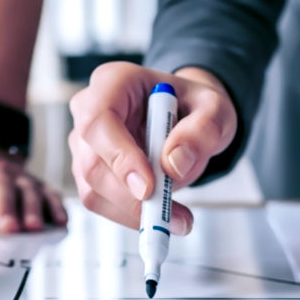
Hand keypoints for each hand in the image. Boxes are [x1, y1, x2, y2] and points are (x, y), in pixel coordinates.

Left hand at [0, 134, 66, 233]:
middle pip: (0, 186)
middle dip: (4, 208)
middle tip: (6, 229)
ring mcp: (18, 178)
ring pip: (27, 190)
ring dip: (31, 209)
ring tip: (32, 229)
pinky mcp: (37, 186)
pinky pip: (49, 194)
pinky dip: (56, 207)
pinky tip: (60, 222)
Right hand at [67, 62, 239, 233]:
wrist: (185, 116)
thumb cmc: (193, 106)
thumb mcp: (215, 109)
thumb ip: (203, 130)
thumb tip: (174, 163)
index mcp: (114, 81)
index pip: (98, 120)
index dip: (118, 156)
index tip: (148, 187)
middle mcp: (89, 109)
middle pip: (92, 162)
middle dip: (130, 197)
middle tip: (172, 214)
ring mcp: (84, 142)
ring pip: (93, 188)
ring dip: (134, 212)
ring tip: (179, 218)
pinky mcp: (89, 170)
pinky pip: (101, 202)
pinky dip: (132, 216)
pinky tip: (163, 215)